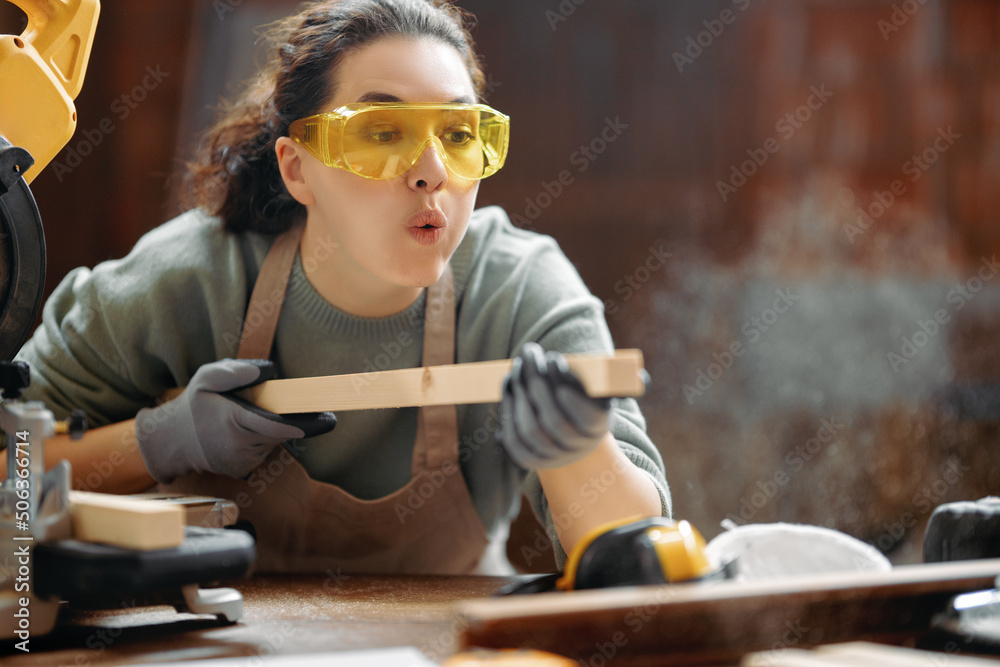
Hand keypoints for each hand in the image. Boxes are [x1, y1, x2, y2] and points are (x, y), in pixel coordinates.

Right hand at [136, 359, 335, 482]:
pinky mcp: (243, 469)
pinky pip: (265, 450)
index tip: (329, 418)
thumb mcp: (207, 378)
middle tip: (310, 407)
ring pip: (275, 442)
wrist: (172, 441)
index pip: (277, 425)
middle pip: (283, 432)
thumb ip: (237, 372)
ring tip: (254, 414)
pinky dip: (265, 438)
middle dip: (296, 419)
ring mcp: (241, 461)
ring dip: (277, 428)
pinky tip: (248, 429)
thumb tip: (270, 372)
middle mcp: (240, 446)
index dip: (306, 423)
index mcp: (234, 421)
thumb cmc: (194, 404)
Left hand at [500, 342, 610, 468]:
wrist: (571, 435)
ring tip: (516, 367)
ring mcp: (553, 457)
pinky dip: (507, 411)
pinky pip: (513, 440)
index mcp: (599, 427)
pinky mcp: (530, 460)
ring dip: (519, 396)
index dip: (570, 390)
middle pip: (555, 421)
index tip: (555, 358)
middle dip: (538, 383)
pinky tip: (508, 386)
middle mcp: (577, 447)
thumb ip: (617, 381)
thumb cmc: (587, 399)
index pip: (587, 416)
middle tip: (529, 353)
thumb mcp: (602, 388)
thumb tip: (642, 380)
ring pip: (531, 431)